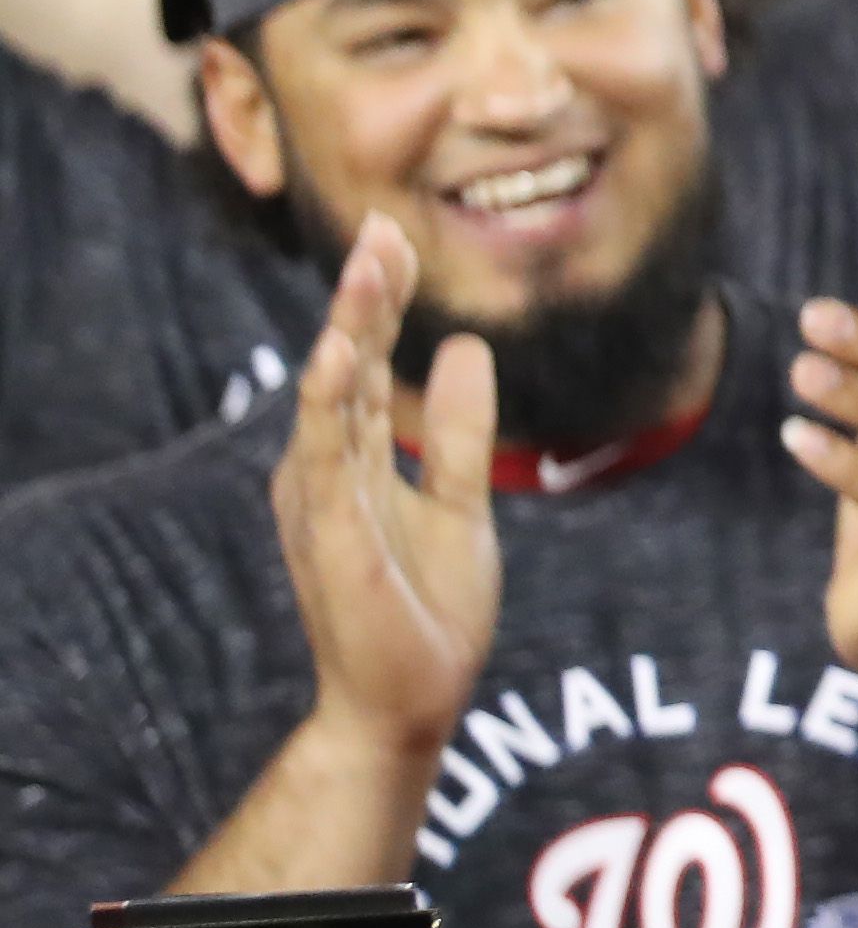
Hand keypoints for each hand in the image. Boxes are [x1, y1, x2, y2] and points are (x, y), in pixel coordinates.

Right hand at [268, 216, 498, 759]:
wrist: (406, 702)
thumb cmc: (425, 608)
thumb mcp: (461, 501)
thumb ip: (460, 432)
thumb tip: (467, 348)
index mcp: (350, 460)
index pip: (364, 363)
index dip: (380, 301)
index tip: (399, 234)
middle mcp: (323, 471)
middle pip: (344, 366)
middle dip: (365, 297)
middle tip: (385, 226)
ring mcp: (321, 502)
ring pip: (331, 398)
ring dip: (350, 330)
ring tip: (369, 268)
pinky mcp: (330, 537)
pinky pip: (326, 460)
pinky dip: (328, 406)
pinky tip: (338, 358)